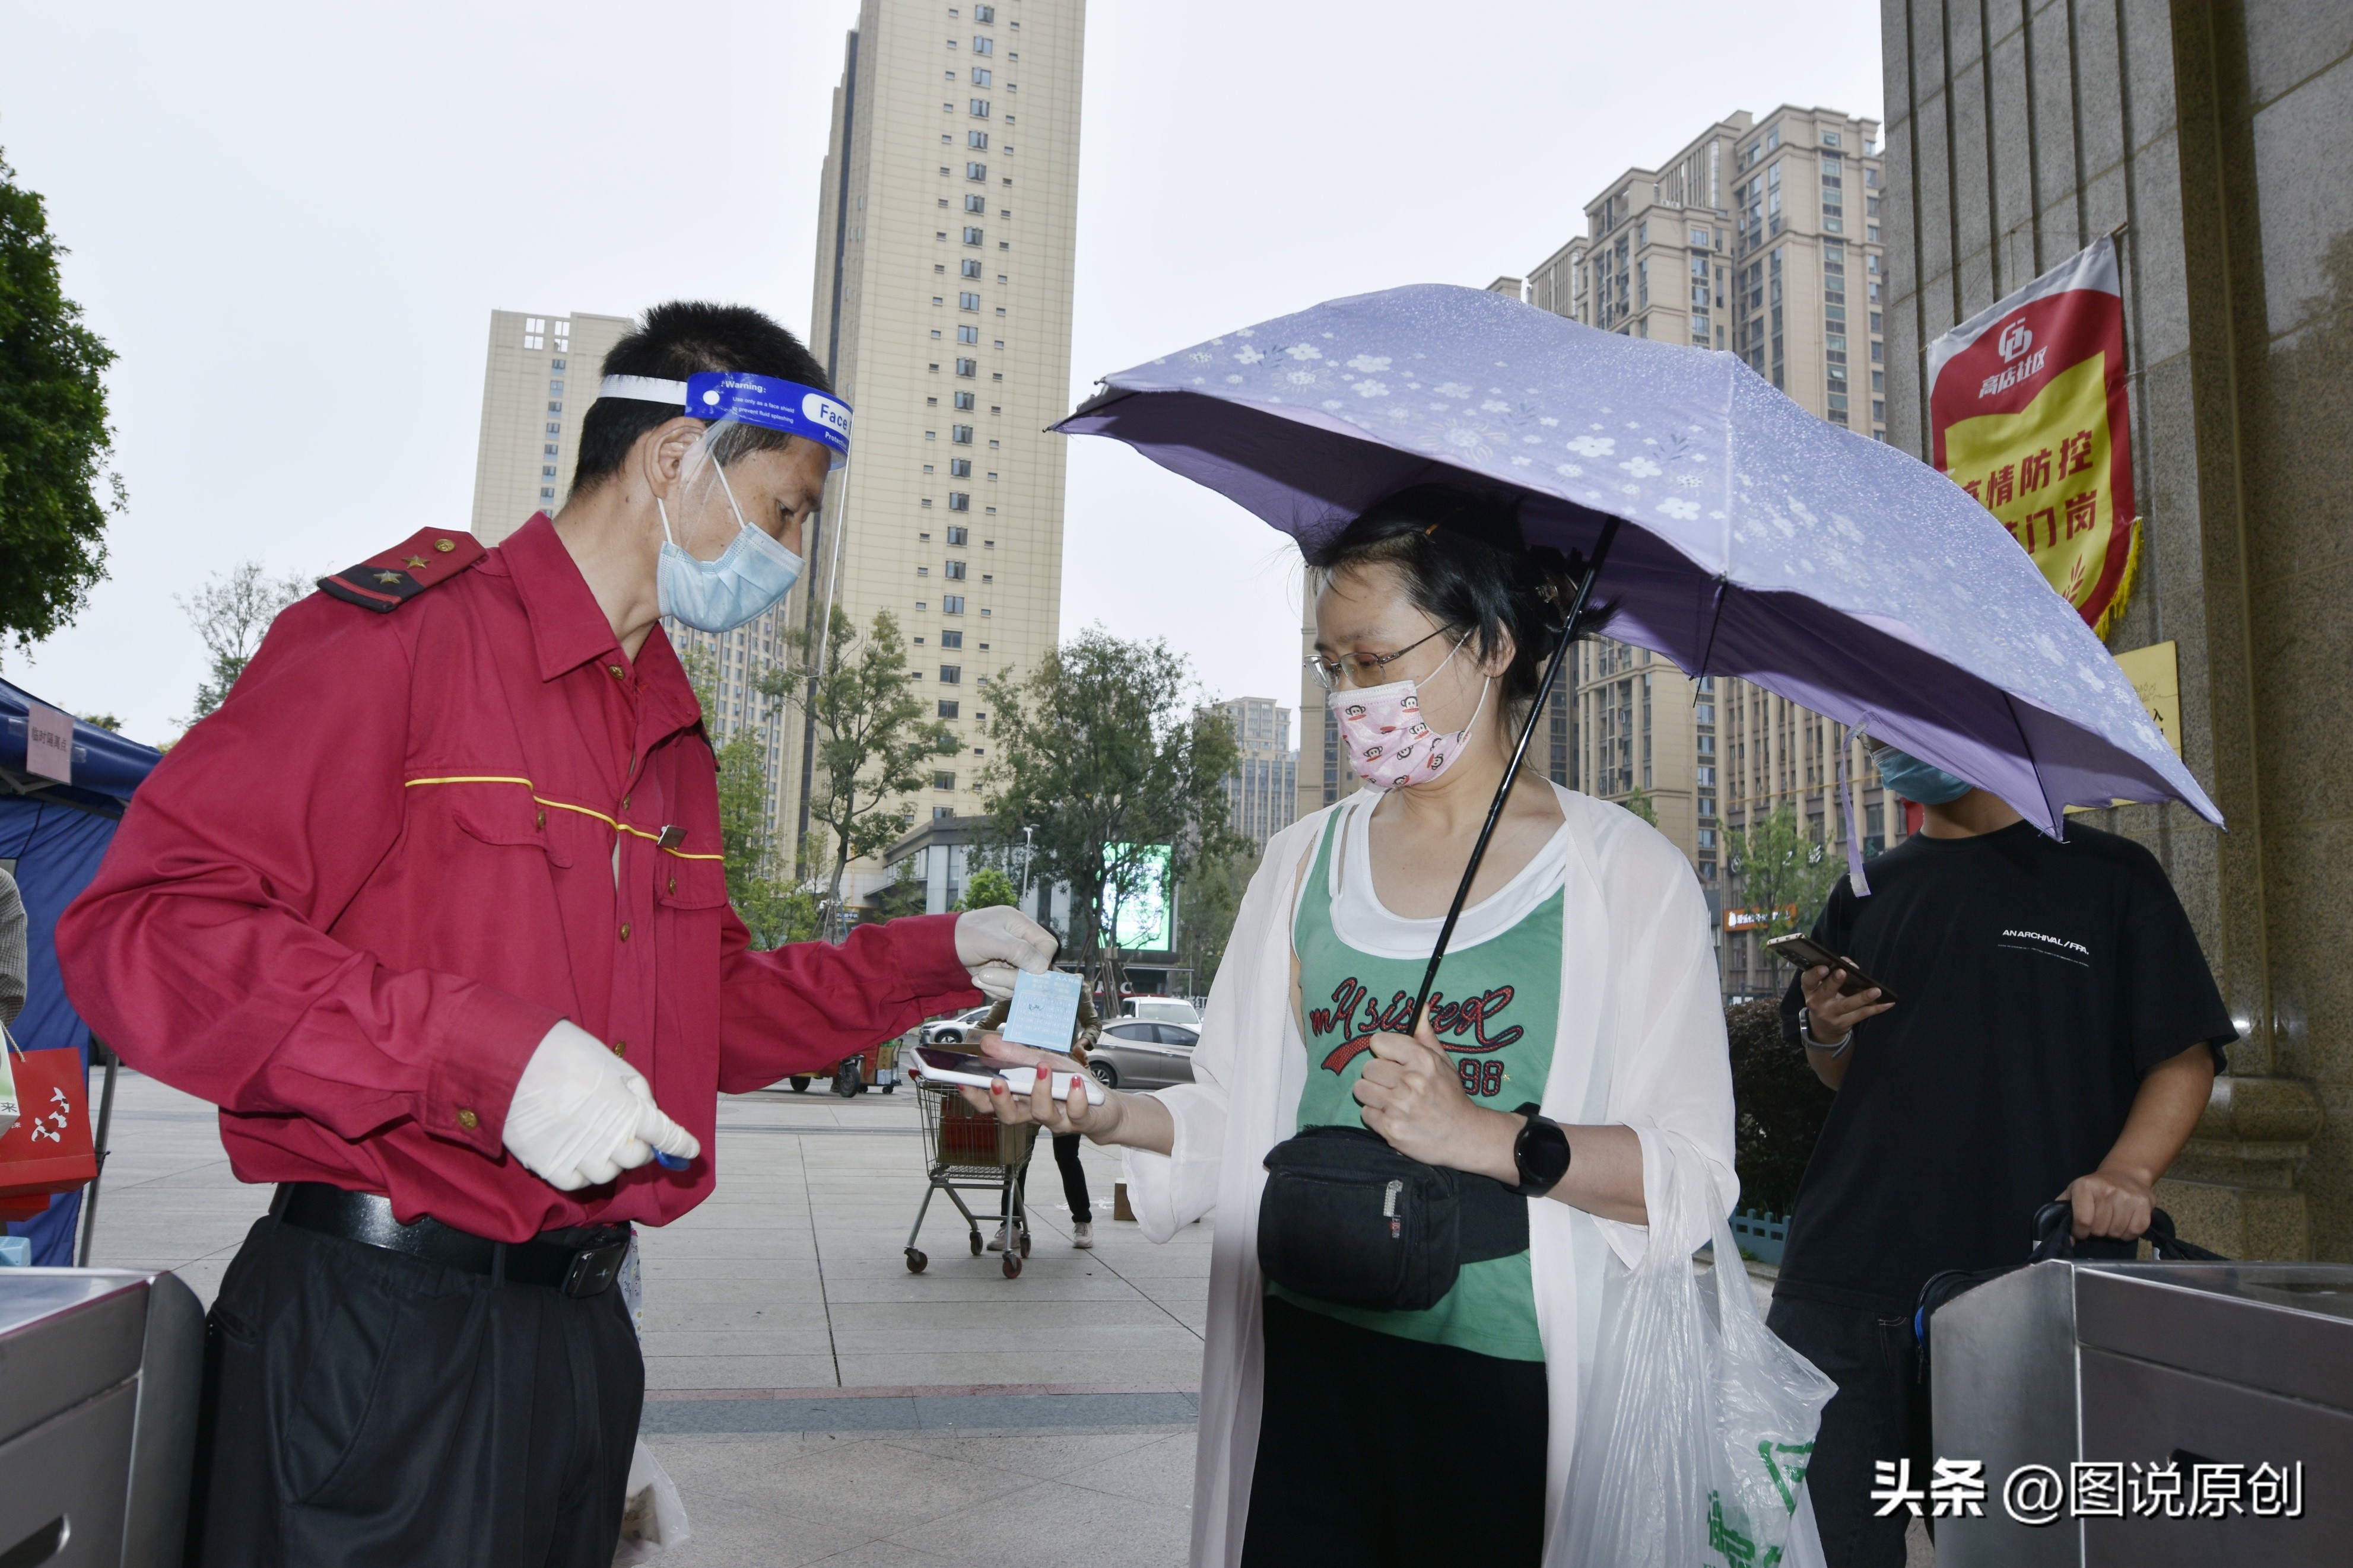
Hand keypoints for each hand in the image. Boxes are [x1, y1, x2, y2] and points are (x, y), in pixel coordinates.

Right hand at [502, 1020, 699, 1190]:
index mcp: (629, 1110)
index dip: (681, 1145)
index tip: (689, 1151)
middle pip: (637, 1159)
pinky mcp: (551, 1167)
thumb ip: (638, 1092)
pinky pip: (577, 1182)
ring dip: (608, 1159)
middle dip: (637, 1146)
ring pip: (608, 1174)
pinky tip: (573, 1150)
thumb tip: (649, 1113)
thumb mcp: (613, 1064)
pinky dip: (581, 1171)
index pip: (666, 1136)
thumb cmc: (564, 1054)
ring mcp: (580, 1156)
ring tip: (591, 1136)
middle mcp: (609, 1139)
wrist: (512, 1060)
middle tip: (623, 1131)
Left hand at [954, 906, 1057, 999]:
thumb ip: (1019, 951)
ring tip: (979, 978)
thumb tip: (1042, 967)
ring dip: (1000, 985)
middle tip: (988, 976)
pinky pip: (1008, 989)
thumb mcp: (992, 940)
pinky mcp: (1001, 974)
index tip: (1026, 971)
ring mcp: (1010, 959)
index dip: (1041, 960)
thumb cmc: (962, 936)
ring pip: (1021, 982)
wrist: (937, 948)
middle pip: (1034, 969)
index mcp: (1020, 925)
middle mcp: (1018, 942)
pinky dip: (994, 989)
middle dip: (1012, 977)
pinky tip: (978, 980)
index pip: (1047, 945)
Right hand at [959, 1031, 1127, 1141]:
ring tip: (1043, 1068)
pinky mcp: (1083, 1121)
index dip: (975, 1096)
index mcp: (1023, 1100)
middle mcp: (1037, 1114)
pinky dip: (1075, 1097)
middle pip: (1010, 1116)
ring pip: (1042, 1114)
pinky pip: (1076, 1113)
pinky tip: (1075, 1082)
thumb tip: (986, 1042)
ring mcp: (1059, 1120)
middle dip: (1001, 1101)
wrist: (1106, 1107)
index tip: (961, 1081)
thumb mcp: (1044, 1061)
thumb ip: (1016, 1054)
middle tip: (997, 1082)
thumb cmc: (1071, 1085)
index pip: (992, 1103)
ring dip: (1040, 1091)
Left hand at [1353, 1013, 1516, 1181]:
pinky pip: (1365, 1113)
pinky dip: (1376, 1117)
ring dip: (1373, 1096)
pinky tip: (1393, 1117)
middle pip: (1368, 1067)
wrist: (1464, 1136)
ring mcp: (1399, 1106)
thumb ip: (1426, 1036)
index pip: (1378, 1042)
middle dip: (1378, 1076)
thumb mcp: (1444, 1062)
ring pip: (1361, 1089)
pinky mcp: (1391, 1128)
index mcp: (1423, 1060)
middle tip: (1395, 1086)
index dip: (1385, 1053)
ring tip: (1391, 1101)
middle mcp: (1410, 1081)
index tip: (1394, 1063)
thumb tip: (1422, 1007)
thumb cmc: (1450, 1096)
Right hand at [1799, 964, 1892, 1042]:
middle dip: (1834, 982)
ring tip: (1876, 991)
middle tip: (1843, 972)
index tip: (1824, 967)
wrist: (1823, 1027)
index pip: (1808, 980)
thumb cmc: (1825, 998)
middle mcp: (1816, 1003)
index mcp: (1810, 990)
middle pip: (1826, 991)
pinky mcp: (1843, 1023)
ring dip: (1862, 997)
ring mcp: (1830, 1015)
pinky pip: (1861, 1014)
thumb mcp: (1821, 986)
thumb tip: (1851, 965)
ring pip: (1846, 1005)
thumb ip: (1833, 973)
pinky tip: (1888, 1003)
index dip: (1815, 974)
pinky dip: (1876, 1008)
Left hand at [2061, 1167, 2154, 1240]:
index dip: (2080, 1231)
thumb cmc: (2095, 1187)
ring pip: (2116, 1232)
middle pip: (2099, 1229)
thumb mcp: (2074, 1192)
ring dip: (2112, 1232)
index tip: (2081, 1231)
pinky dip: (2128, 1234)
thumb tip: (2067, 1239)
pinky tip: (2124, 1223)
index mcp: (2085, 1186)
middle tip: (2098, 1222)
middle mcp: (2107, 1190)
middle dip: (2096, 1231)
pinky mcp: (2144, 1204)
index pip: (2082, 1220)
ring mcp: (2128, 1196)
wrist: (2124, 1174)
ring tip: (2111, 1220)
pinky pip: (2134, 1232)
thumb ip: (2064, 1212)